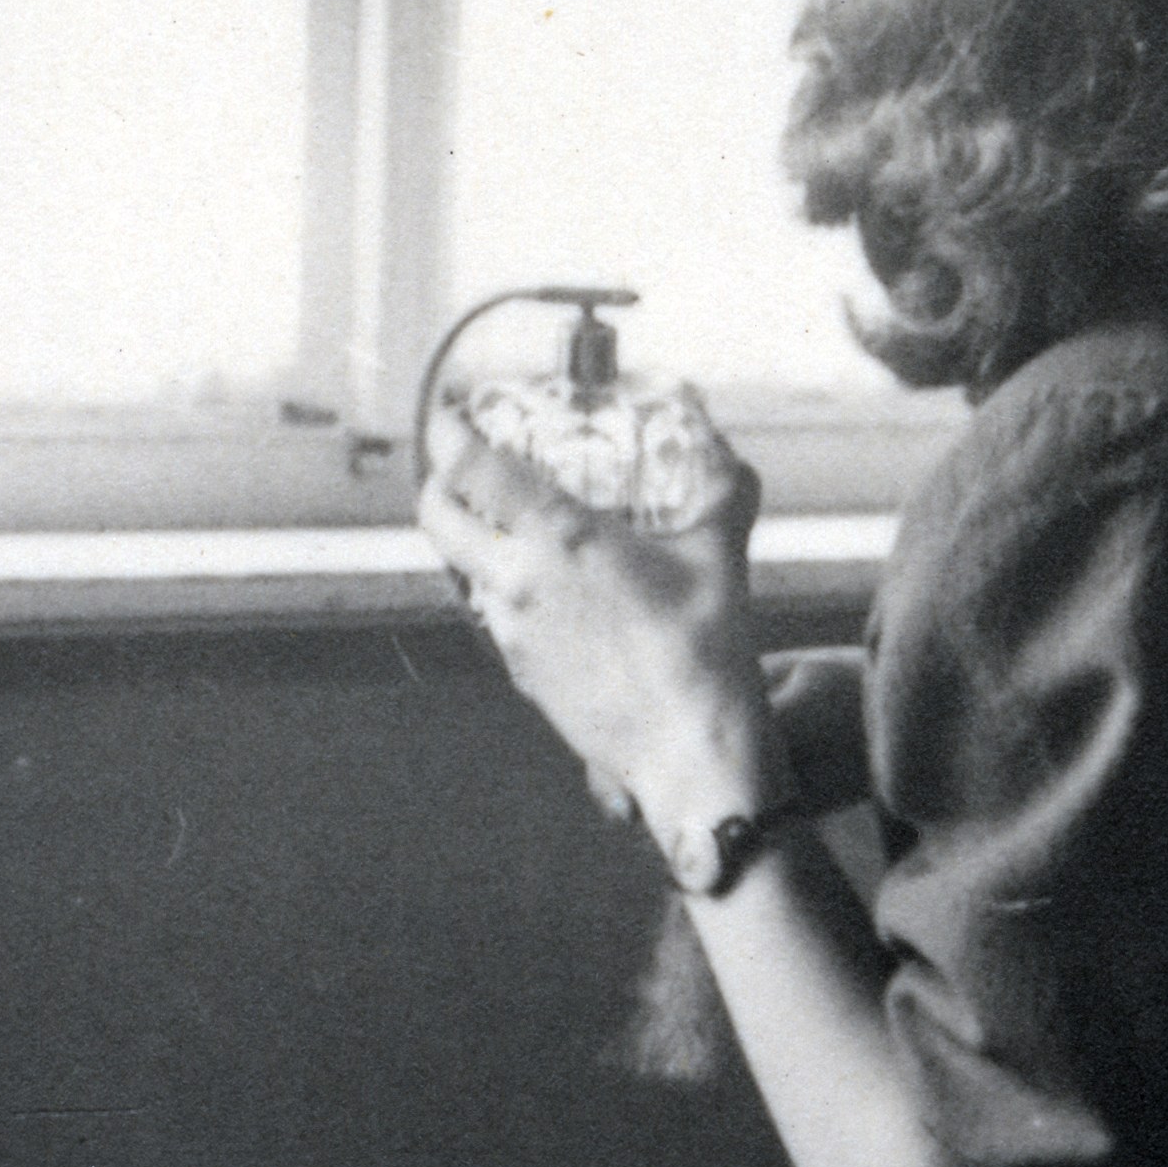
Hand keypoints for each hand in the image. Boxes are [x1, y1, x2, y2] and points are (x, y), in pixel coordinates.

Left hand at [419, 422, 781, 841]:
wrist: (689, 753)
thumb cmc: (704, 654)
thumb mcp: (720, 555)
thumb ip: (722, 492)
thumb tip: (729, 456)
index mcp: (556, 538)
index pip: (470, 469)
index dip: (448, 433)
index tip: (450, 413)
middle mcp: (516, 582)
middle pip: (438, 518)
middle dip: (439, 484)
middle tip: (462, 467)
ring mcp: (510, 633)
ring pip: (465, 572)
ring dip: (476, 543)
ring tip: (515, 528)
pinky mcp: (520, 673)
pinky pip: (497, 617)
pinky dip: (509, 591)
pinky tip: (552, 591)